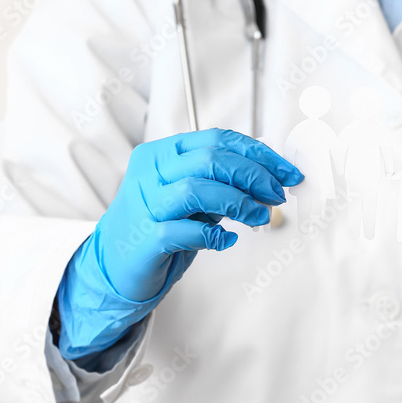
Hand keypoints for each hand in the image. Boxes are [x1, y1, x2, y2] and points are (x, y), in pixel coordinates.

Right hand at [57, 129, 302, 358]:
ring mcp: (146, 204)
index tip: (287, 171)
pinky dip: (215, 236)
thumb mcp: (191, 195)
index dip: (259, 154)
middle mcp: (151, 173)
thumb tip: (270, 177)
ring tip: (260, 216)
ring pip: (197, 189)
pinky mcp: (146, 238)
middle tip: (277, 194)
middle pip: (211, 160)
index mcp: (162, 153)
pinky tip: (227, 240)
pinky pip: (186, 231)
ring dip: (239, 202)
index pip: (218, 139)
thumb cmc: (159, 224)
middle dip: (254, 176)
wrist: (115, 262)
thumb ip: (221, 181)